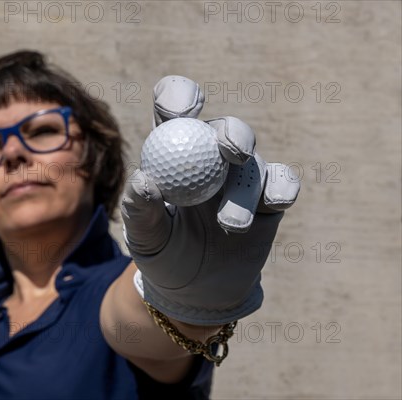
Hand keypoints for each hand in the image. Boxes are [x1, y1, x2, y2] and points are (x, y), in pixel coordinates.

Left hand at [121, 76, 299, 324]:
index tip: (180, 110)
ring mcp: (242, 177)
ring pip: (253, 165)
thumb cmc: (163, 256)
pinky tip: (275, 200)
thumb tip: (144, 180)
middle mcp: (210, 156)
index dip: (179, 98)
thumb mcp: (145, 238)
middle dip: (231, 133)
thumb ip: (141, 209)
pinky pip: (282, 183)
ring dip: (244, 192)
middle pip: (224, 128)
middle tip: (229, 151)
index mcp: (173, 152)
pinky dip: (281, 188)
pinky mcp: (269, 198)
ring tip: (230, 225)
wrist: (197, 293)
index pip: (174, 111)